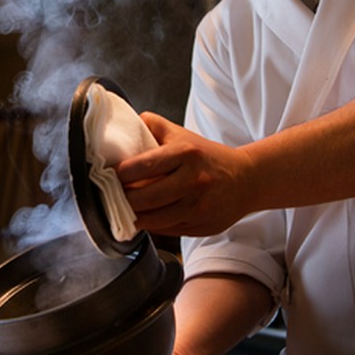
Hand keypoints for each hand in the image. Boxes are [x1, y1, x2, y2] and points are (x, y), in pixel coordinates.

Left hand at [114, 112, 256, 236]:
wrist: (246, 179)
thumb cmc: (207, 157)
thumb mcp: (183, 135)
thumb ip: (154, 125)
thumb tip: (125, 124)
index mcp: (186, 154)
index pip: (143, 166)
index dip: (120, 173)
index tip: (109, 175)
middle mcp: (193, 181)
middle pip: (144, 197)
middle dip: (121, 199)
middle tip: (109, 195)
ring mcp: (198, 207)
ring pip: (153, 219)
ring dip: (133, 216)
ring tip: (121, 210)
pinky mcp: (200, 226)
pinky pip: (166, 230)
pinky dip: (151, 225)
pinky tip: (143, 218)